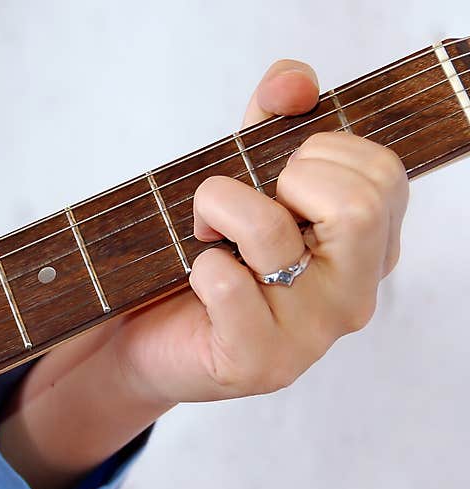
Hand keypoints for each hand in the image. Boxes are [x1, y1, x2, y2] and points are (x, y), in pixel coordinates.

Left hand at [0, 60, 408, 488]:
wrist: (148, 337)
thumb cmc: (205, 258)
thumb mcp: (243, 179)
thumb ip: (273, 123)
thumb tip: (293, 83)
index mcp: (366, 250)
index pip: (381, 173)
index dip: (316, 153)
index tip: (274, 177)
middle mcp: (353, 295)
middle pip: (359, 203)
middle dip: (280, 178)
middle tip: (239, 207)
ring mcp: (311, 335)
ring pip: (275, 233)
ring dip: (218, 208)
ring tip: (202, 236)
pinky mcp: (260, 363)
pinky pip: (228, 284)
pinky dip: (199, 266)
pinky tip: (195, 280)